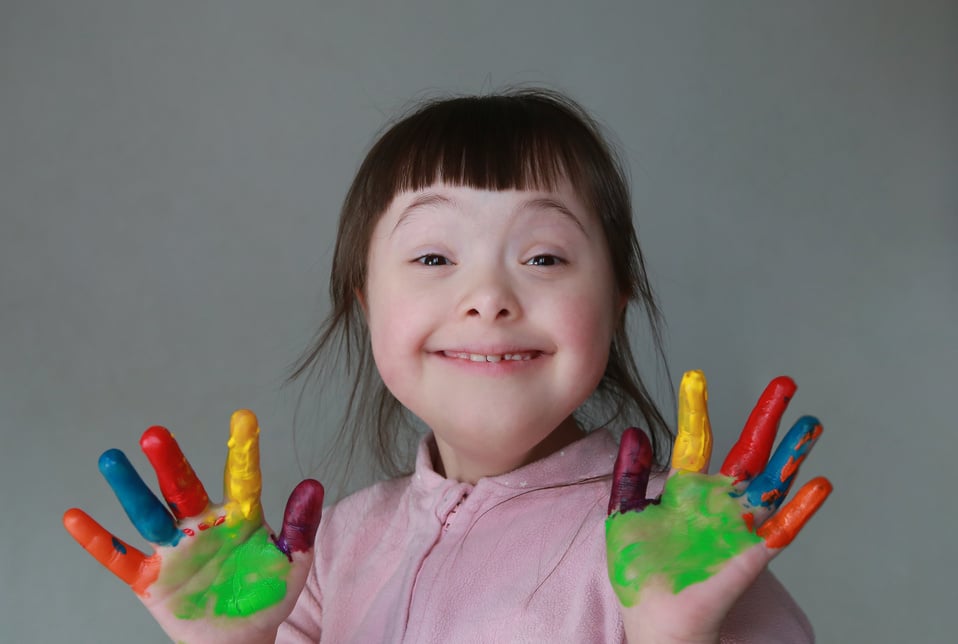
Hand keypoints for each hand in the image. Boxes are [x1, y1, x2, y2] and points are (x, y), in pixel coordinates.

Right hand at [63, 410, 322, 643]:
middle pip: (183, 488)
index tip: (243, 416)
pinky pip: (120, 558)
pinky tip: (74, 517)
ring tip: (112, 459)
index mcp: (239, 517)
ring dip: (130, 489)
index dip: (243, 449)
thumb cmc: (267, 593)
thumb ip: (301, 525)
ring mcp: (174, 550)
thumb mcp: (292, 560)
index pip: (242, 477)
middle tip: (155, 433)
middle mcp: (202, 525)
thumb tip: (314, 484)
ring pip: (149, 514)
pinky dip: (98, 541)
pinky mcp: (151, 579)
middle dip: (170, 463)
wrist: (241, 638)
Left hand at [606, 372, 831, 643]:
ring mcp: (738, 525)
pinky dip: (800, 508)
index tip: (696, 376)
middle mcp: (718, 501)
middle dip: (766, 418)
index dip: (696, 409)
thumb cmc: (639, 573)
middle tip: (784, 383)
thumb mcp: (624, 516)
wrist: (652, 621)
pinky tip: (819, 484)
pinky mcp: (751, 553)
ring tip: (811, 422)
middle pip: (747, 451)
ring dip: (792, 453)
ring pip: (772, 481)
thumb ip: (629, 475)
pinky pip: (781, 528)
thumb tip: (634, 431)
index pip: (695, 440)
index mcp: (686, 490)